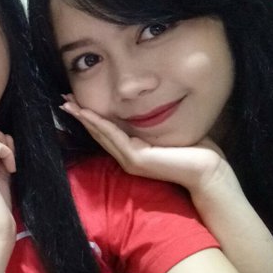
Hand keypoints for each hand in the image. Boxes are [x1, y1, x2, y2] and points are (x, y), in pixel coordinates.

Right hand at [60, 94, 234, 193]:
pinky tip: (87, 113)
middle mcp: (126, 157)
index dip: (90, 117)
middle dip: (80, 115)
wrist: (208, 171)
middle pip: (97, 133)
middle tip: (64, 100)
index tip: (77, 102)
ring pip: (100, 134)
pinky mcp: (135, 159)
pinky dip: (98, 123)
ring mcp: (129, 160)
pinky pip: (112, 136)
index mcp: (132, 152)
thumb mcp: (167, 132)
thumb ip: (151, 125)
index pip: (106, 132)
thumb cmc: (195, 151)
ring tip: (69, 105)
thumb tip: (146, 105)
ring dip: (83, 118)